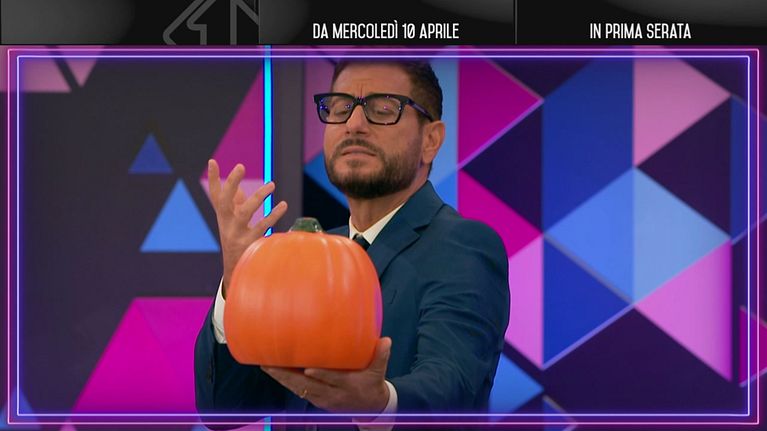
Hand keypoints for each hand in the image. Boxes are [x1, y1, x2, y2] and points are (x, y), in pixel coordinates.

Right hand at [207, 159, 287, 297]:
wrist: (235, 270)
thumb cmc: (237, 240)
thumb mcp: (234, 223)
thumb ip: (237, 205)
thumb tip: (240, 188)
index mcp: (223, 217)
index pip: (215, 195)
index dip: (213, 179)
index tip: (213, 161)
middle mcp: (226, 224)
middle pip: (224, 202)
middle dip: (231, 183)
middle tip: (240, 166)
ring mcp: (236, 235)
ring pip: (244, 213)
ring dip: (257, 197)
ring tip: (271, 184)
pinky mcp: (249, 244)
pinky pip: (262, 228)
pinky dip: (273, 216)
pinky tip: (283, 205)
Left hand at [261, 337, 391, 412]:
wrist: (370, 409)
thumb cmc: (372, 385)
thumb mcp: (379, 372)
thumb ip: (381, 356)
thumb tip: (385, 340)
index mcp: (348, 386)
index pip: (333, 380)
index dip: (321, 375)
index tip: (308, 368)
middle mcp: (332, 394)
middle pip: (307, 386)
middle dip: (287, 376)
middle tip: (270, 363)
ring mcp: (322, 399)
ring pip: (298, 389)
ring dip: (281, 378)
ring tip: (265, 364)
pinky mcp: (316, 399)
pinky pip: (298, 390)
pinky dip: (285, 381)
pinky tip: (274, 371)